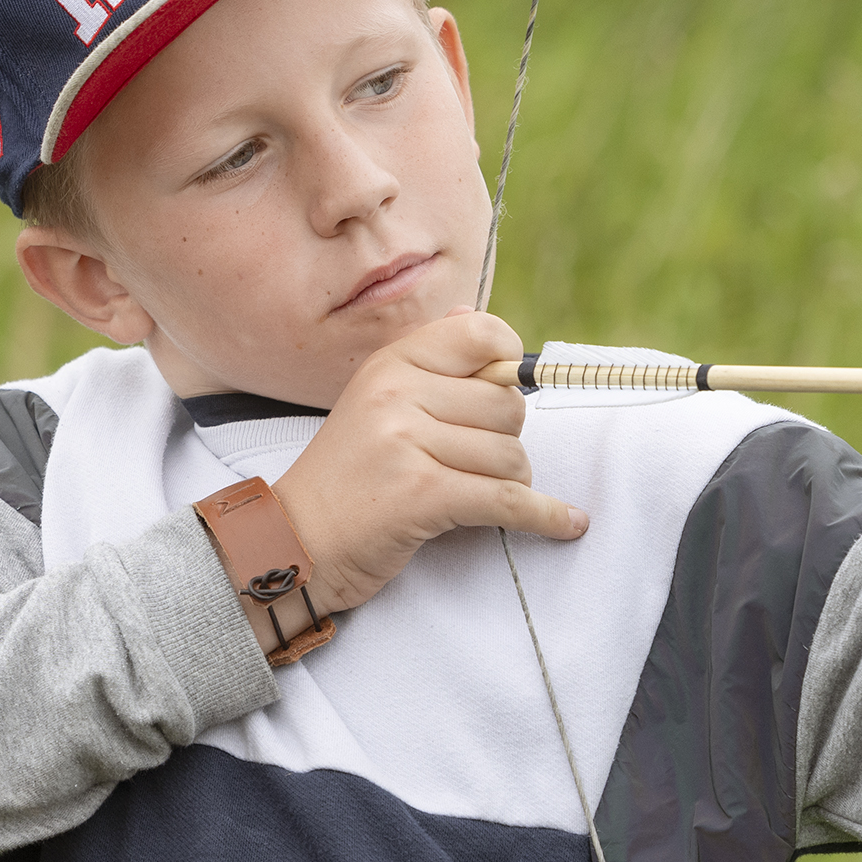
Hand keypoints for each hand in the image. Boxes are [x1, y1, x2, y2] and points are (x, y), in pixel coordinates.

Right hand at [274, 311, 587, 618]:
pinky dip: (545, 517)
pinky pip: (508, 500)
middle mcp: (397, 394)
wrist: (294, 544)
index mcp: (391, 364)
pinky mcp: (421, 494)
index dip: (510, 362)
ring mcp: (407, 443)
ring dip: (508, 484)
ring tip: (468, 496)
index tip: (506, 390)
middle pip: (507, 405)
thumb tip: (474, 318)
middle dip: (505, 440)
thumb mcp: (374, 402)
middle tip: (469, 463)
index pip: (482, 335)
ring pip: (511, 456)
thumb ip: (428, 361)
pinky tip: (568, 525)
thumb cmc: (346, 477)